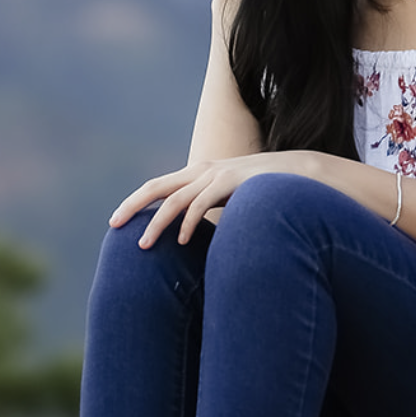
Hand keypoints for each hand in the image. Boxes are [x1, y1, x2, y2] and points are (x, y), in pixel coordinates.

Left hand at [111, 152, 315, 247]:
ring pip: (175, 198)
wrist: (302, 176)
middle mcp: (203, 171)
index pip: (159, 187)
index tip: (117, 221)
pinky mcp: (232, 182)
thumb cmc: (265, 194)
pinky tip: (180, 241)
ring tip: (143, 245)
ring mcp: (217, 175)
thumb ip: (211, 211)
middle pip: (157, 187)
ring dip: (157, 223)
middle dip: (132, 205)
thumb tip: (193, 237)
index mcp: (200, 175)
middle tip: (113, 226)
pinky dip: (188, 222)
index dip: (136, 202)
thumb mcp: (232, 202)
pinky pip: (202, 202)